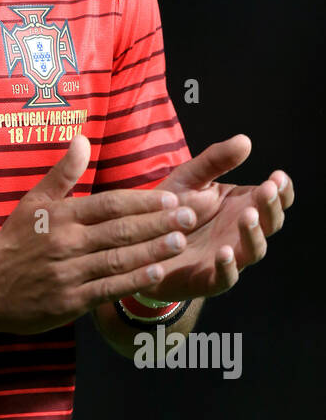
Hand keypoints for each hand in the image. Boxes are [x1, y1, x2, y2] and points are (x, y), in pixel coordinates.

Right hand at [0, 134, 195, 335]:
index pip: (109, 204)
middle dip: (159, 222)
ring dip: (153, 250)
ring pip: (118, 259)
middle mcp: (66, 243)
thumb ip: (62, 173)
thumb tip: (82, 138)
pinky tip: (156, 274)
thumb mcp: (33, 203)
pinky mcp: (68, 302)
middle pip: (120, 230)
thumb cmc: (13, 243)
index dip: (144, 201)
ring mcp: (68, 274)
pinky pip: (107, 289)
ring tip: (182, 241)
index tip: (173, 197)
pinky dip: (133, 282)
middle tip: (192, 215)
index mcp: (60, 216)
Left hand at [143, 134, 293, 300]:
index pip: (274, 199)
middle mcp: (240, 232)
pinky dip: (228, 267)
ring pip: (253, 251)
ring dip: (254, 234)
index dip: (281, 190)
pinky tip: (224, 251)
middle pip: (270, 223)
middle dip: (271, 206)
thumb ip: (215, 161)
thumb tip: (245, 140)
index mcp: (241, 206)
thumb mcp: (189, 179)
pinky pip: (225, 278)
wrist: (138, 244)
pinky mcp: (207, 279)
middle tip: (266, 190)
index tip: (277, 176)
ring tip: (248, 216)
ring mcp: (227, 257)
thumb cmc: (170, 209)